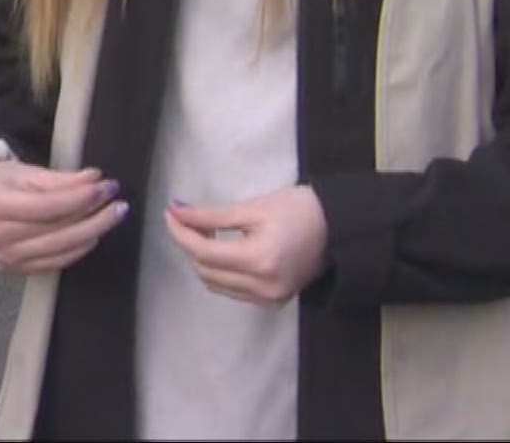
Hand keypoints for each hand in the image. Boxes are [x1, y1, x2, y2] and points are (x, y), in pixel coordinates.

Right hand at [0, 161, 127, 275]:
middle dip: (96, 217)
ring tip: (112, 216)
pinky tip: (93, 235)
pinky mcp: (16, 269)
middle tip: (118, 203)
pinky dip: (79, 249)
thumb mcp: (24, 172)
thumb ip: (60, 178)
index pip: (49, 205)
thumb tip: (94, 180)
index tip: (106, 186)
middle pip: (58, 230)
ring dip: (93, 233)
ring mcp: (6, 257)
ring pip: (61, 249)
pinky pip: (56, 263)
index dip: (82, 197)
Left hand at [163, 187, 328, 307]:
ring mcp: (268, 299)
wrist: (339, 228)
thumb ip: (212, 214)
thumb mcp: (254, 207)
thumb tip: (176, 211)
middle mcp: (262, 287)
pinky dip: (220, 272)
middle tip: (188, 218)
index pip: (204, 252)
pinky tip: (224, 251)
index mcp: (259, 260)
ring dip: (203, 260)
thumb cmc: (300, 209)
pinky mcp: (272, 302)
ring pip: (215, 284)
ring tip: (206, 232)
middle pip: (206, 271)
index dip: (181, 232)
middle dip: (191, 244)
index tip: (170, 213)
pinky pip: (232, 291)